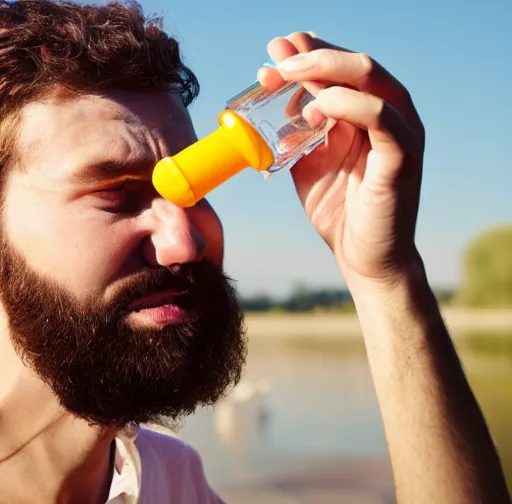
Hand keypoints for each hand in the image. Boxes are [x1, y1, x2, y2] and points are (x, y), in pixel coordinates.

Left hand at [257, 33, 424, 284]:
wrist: (362, 255)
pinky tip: (315, 109)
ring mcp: (400, 131)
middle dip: (311, 56)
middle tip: (276, 60)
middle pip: (354, 64)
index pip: (340, 69)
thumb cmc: (338, 210)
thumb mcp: (307, 163)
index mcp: (364, 115)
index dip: (306, 55)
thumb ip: (295, 131)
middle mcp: (387, 115)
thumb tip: (270, 99)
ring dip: (325, 70)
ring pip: (370, 77)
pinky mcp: (404, 155)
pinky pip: (381, 116)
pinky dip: (347, 104)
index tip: (271, 57)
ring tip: (289, 76)